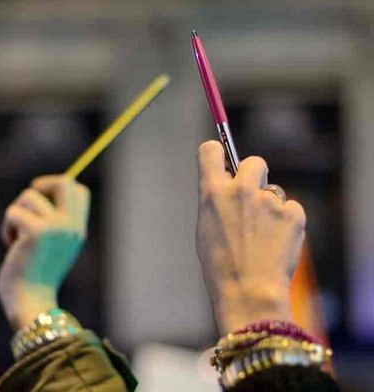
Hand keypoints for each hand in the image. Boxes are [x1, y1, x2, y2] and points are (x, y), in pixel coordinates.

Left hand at [0, 175, 89, 329]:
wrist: (30, 303)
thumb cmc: (33, 277)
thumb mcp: (49, 247)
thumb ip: (50, 222)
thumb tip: (37, 192)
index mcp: (77, 231)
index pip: (79, 192)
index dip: (58, 187)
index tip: (41, 197)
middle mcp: (71, 227)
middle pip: (64, 183)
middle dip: (42, 185)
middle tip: (26, 204)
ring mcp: (56, 228)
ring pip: (29, 197)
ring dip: (16, 214)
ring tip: (15, 238)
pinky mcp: (35, 232)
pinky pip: (13, 212)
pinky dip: (6, 227)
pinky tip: (11, 246)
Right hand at [196, 141, 305, 333]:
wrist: (249, 291)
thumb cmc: (221, 266)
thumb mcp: (206, 228)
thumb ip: (217, 202)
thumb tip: (228, 187)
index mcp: (212, 192)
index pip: (211, 151)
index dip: (217, 153)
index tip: (221, 160)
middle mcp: (241, 190)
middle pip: (253, 162)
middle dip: (253, 174)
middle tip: (251, 197)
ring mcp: (269, 200)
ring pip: (273, 191)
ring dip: (269, 206)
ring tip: (261, 237)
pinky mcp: (293, 213)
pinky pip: (290, 209)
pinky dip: (286, 223)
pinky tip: (276, 243)